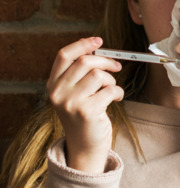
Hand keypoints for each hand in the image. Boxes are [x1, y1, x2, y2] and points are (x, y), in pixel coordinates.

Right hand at [47, 37, 123, 172]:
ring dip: (111, 80)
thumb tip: (99, 51)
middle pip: (84, 62)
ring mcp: (71, 102)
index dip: (82, 44)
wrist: (85, 147)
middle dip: (105, 61)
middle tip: (117, 67)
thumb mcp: (75, 94)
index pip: (64, 56)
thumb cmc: (85, 118)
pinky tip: (116, 99)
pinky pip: (110, 90)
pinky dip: (118, 92)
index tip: (99, 41)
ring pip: (98, 75)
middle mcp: (58, 92)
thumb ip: (80, 76)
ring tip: (112, 90)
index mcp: (53, 85)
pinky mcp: (87, 111)